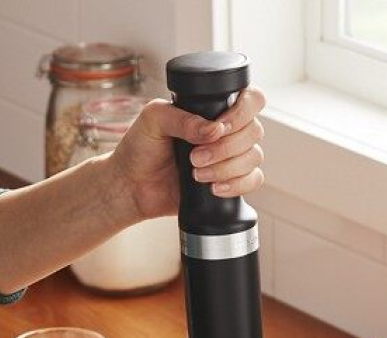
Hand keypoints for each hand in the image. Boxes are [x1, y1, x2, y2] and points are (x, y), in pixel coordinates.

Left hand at [107, 88, 266, 220]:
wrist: (132, 186)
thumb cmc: (140, 148)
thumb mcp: (153, 119)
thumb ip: (182, 118)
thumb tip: (213, 129)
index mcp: (212, 108)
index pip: (250, 100)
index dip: (242, 112)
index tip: (220, 126)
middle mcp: (226, 130)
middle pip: (254, 131)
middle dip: (226, 147)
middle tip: (194, 156)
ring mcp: (230, 156)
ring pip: (254, 157)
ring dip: (227, 167)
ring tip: (196, 174)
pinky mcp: (230, 181)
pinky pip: (253, 180)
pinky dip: (237, 185)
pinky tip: (214, 188)